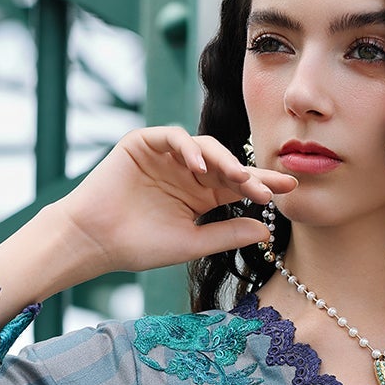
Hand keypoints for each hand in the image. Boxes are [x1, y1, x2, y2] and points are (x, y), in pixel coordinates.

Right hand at [56, 126, 297, 275]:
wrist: (95, 240)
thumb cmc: (140, 246)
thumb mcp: (192, 243)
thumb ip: (227, 234)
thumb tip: (267, 231)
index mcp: (203, 195)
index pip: (239, 186)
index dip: (263, 186)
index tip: (290, 191)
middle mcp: (189, 172)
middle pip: (227, 164)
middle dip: (250, 174)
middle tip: (270, 187)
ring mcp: (168, 155)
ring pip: (204, 147)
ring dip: (223, 160)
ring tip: (238, 178)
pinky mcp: (145, 143)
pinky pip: (173, 138)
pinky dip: (188, 148)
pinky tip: (200, 166)